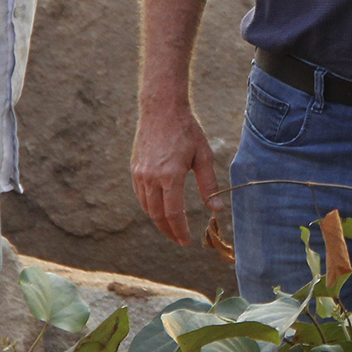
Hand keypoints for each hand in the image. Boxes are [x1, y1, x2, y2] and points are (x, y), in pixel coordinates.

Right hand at [131, 105, 219, 246]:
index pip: (173, 213)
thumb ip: (209, 184)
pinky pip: (140, 195)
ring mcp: (140, 174)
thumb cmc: (187, 130)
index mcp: (170, 175)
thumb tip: (217, 209)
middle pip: (157, 215)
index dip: (180, 231)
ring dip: (158, 221)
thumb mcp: (204, 155)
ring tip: (171, 227)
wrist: (161, 109)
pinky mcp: (134, 169)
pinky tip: (160, 209)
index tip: (187, 242)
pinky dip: (150, 206)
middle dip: (168, 231)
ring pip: (147, 207)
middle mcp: (151, 177)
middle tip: (179, 240)